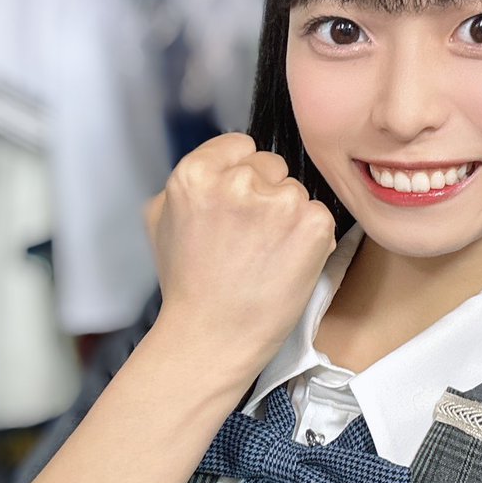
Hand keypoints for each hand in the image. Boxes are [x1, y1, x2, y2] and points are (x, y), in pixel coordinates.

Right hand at [145, 134, 335, 371]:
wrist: (213, 336)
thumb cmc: (188, 285)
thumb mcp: (160, 220)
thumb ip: (187, 183)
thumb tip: (215, 163)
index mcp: (196, 173)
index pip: (241, 145)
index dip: (242, 175)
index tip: (239, 205)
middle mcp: (238, 179)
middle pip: (272, 165)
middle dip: (267, 194)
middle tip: (252, 237)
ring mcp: (279, 200)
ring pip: (296, 192)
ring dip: (290, 218)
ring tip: (267, 256)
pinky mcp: (313, 223)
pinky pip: (321, 215)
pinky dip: (313, 238)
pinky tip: (288, 263)